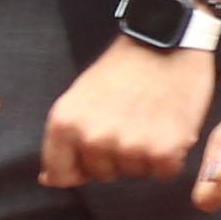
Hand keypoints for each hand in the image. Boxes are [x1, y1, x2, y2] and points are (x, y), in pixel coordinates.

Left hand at [45, 34, 216, 188]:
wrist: (167, 39)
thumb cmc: (124, 66)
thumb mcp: (80, 96)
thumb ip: (64, 140)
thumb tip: (49, 180)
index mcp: (65, 124)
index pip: (62, 175)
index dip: (81, 165)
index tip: (97, 148)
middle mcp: (93, 138)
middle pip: (103, 175)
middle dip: (117, 156)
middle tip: (131, 121)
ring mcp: (129, 146)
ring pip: (135, 174)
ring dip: (145, 156)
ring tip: (152, 120)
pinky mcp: (164, 151)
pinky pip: (164, 173)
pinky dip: (171, 157)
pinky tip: (171, 128)